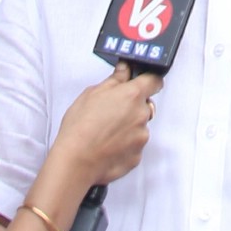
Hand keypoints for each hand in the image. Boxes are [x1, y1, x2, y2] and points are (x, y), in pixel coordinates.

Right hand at [51, 60, 159, 189]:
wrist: (75, 161)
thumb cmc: (79, 127)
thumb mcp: (91, 94)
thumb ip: (114, 80)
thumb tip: (125, 69)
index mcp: (132, 95)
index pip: (154, 81)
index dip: (149, 80)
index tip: (143, 82)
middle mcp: (141, 115)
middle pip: (145, 106)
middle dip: (133, 107)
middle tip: (112, 112)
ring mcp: (141, 137)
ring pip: (140, 127)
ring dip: (129, 127)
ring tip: (106, 133)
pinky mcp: (137, 156)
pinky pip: (135, 146)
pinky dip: (125, 145)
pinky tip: (108, 146)